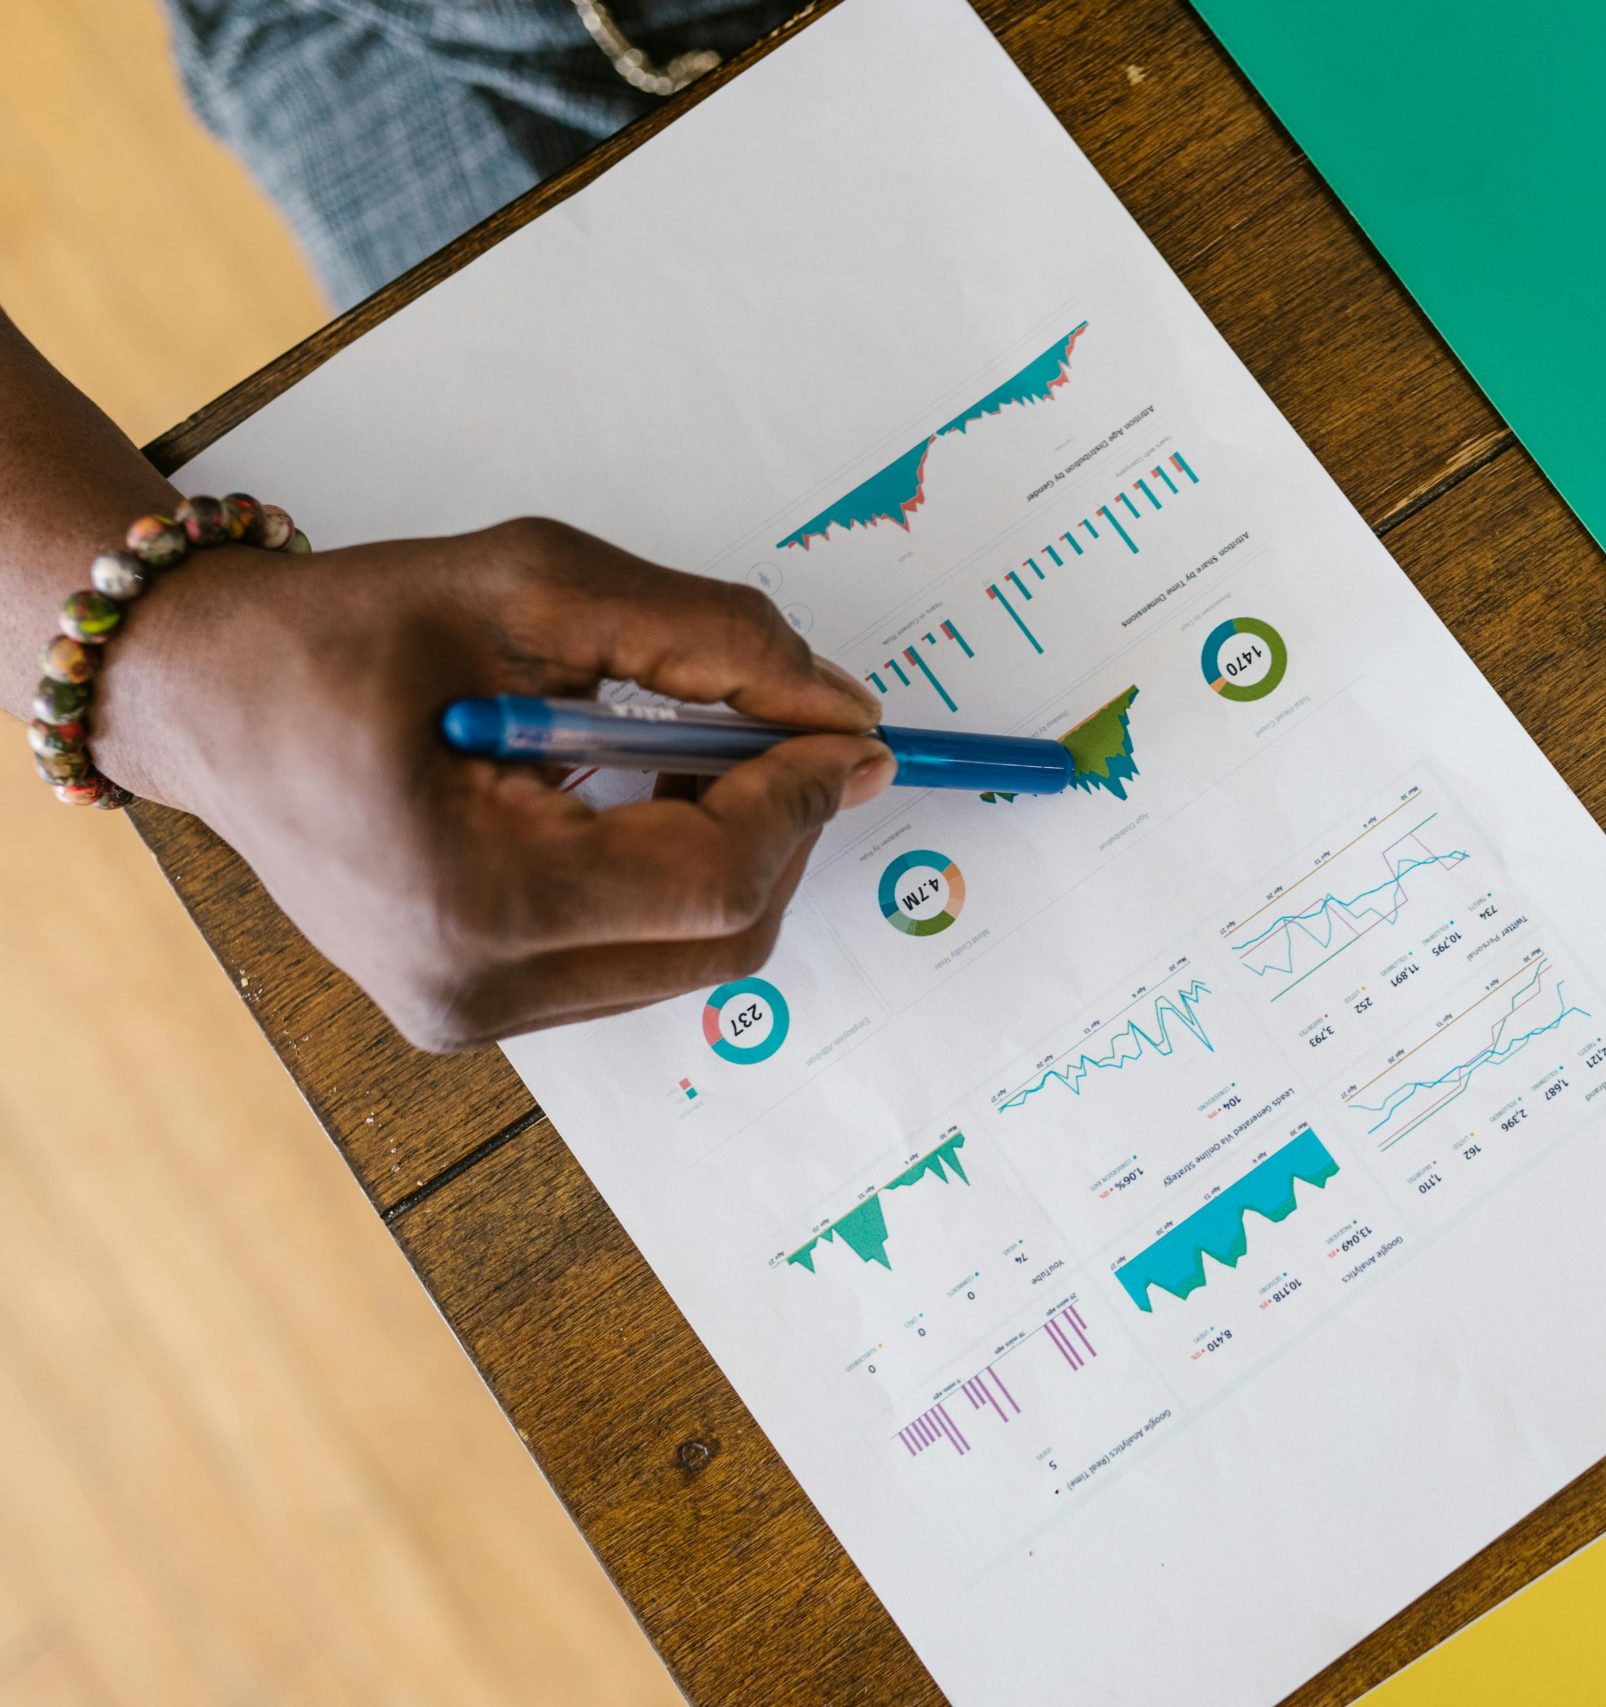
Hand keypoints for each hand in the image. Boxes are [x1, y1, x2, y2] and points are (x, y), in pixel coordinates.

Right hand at [97, 517, 891, 1050]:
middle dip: (786, 831)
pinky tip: (637, 794)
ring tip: (690, 748)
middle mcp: (473, 991)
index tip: (857, 730)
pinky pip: (634, 957)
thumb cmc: (344, 630)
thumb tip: (843, 708)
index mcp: (471, 901)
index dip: (805, 801)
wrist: (201, 695)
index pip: (712, 881)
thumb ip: (706, 635)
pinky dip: (674, 875)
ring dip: (733, 851)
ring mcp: (472, 1017)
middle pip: (723, 939)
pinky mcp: (477, 1008)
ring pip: (690, 957)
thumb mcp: (532, 586)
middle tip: (797, 732)